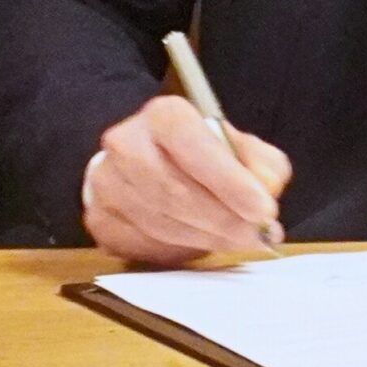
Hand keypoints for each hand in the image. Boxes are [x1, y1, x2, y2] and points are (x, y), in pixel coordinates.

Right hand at [85, 95, 290, 266]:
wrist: (145, 164)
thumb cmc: (201, 155)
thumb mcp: (239, 147)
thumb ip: (262, 163)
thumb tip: (267, 188)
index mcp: (164, 116)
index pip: (196, 148)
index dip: (232, 183)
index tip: (264, 210)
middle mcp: (126, 143)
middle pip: (176, 191)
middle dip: (224, 220)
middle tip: (257, 236)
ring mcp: (106, 183)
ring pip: (160, 222)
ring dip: (206, 238)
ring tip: (238, 241)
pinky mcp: (99, 219)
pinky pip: (142, 244)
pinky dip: (179, 251)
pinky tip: (202, 245)